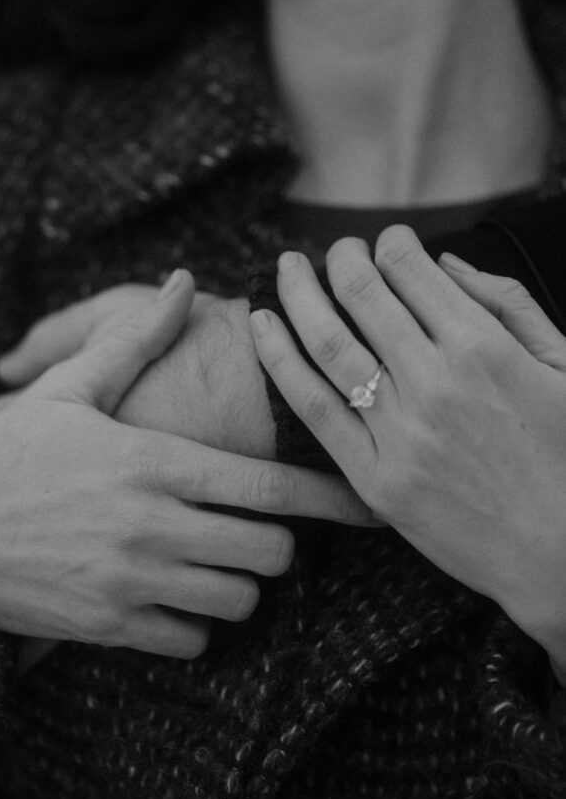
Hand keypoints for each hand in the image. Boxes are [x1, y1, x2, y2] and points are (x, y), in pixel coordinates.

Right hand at [0, 270, 372, 661]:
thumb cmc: (11, 453)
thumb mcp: (69, 387)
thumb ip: (136, 337)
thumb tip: (184, 281)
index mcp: (155, 461)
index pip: (268, 485)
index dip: (328, 497)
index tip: (368, 506)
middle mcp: (153, 525)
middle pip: (270, 552)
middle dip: (278, 541)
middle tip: (262, 527)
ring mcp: (132, 582)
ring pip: (239, 601)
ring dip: (240, 582)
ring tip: (218, 559)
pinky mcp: (110, 627)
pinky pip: (192, 640)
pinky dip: (197, 622)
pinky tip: (175, 594)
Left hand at [250, 225, 565, 671]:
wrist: (563, 555)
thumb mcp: (563, 364)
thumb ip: (507, 304)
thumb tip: (445, 262)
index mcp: (482, 347)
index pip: (409, 268)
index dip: (390, 243)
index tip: (386, 242)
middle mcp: (434, 382)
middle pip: (360, 294)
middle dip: (340, 258)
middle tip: (335, 250)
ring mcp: (400, 433)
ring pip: (327, 342)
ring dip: (298, 294)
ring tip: (286, 269)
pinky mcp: (375, 478)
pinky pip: (313, 408)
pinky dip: (279, 361)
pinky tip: (262, 327)